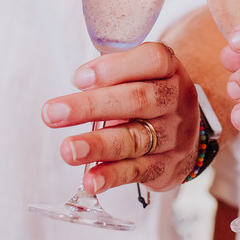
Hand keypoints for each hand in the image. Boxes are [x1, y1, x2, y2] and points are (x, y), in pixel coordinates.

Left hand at [40, 41, 199, 193]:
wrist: (186, 133)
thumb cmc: (150, 95)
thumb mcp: (140, 74)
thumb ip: (112, 72)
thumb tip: (81, 80)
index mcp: (170, 70)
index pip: (152, 60)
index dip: (114, 67)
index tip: (78, 79)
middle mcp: (176, 101)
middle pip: (137, 100)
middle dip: (91, 107)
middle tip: (53, 114)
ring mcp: (174, 136)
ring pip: (135, 139)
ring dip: (98, 145)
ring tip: (69, 149)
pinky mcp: (167, 167)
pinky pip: (138, 171)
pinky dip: (112, 175)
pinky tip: (91, 179)